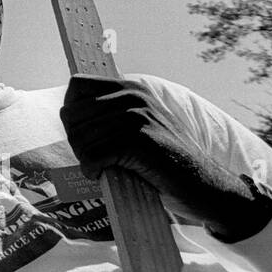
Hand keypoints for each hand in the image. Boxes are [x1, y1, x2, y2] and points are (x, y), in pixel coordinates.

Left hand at [61, 74, 271, 240]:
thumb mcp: (139, 123)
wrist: (204, 185)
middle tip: (96, 157)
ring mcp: (138, 117)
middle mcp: (133, 96)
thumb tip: (67, 112)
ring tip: (104, 167)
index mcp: (131, 87)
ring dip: (86, 158)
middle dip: (77, 140)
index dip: (74, 115)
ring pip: (80, 138)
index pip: (76, 86)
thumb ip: (109, 112)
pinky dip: (93, 170)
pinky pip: (93, 156)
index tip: (88, 135)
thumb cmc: (164, 159)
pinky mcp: (140, 142)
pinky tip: (105, 175)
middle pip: (72, 115)